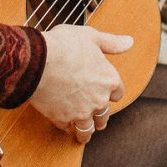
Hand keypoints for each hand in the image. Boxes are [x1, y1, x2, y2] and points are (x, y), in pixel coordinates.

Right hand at [29, 23, 132, 144]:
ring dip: (86, 130)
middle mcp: (99, 100)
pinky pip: (68, 129)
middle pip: (104, 116)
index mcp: (109, 80)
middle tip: (93, 115)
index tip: (104, 92)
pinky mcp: (63, 119)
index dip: (110, 92)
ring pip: (88, 129)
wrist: (38, 61)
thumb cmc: (63, 46)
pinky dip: (67, 127)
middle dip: (99, 116)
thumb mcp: (90, 36)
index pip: (118, 94)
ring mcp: (81, 112)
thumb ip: (111, 42)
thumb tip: (129, 42)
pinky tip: (64, 124)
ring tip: (81, 130)